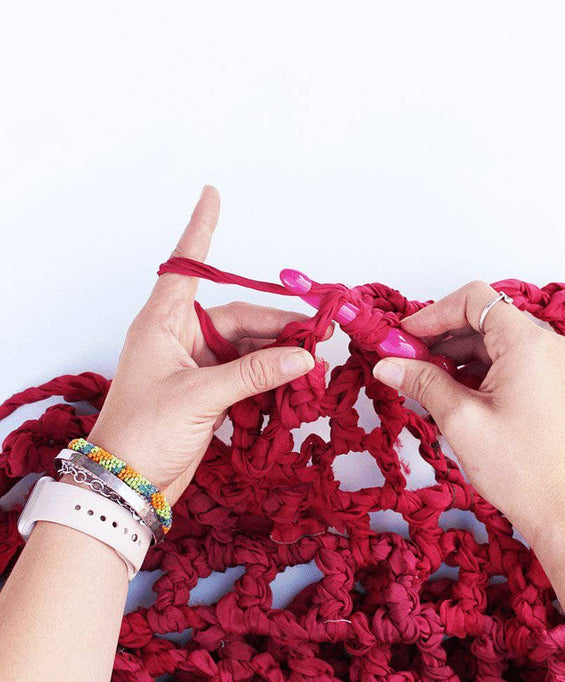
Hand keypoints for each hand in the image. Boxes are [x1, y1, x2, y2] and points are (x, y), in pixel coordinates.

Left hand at [86, 186, 325, 504]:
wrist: (127, 484)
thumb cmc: (143, 432)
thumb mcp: (200, 397)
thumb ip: (254, 374)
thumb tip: (302, 358)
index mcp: (164, 324)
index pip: (186, 266)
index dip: (200, 229)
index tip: (212, 194)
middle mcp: (181, 338)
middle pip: (239, 318)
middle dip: (278, 327)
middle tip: (318, 335)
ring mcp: (196, 366)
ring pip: (248, 349)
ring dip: (279, 358)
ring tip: (312, 366)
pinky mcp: (208, 393)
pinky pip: (247, 376)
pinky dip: (269, 381)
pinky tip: (292, 387)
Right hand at [372, 281, 564, 547]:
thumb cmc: (522, 470)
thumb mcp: (460, 420)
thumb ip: (422, 382)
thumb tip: (387, 364)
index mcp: (529, 343)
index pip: (474, 300)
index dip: (433, 313)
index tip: (404, 336)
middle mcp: (546, 346)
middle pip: (482, 319)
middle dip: (440, 337)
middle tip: (404, 361)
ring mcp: (550, 366)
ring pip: (491, 343)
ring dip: (454, 356)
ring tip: (422, 382)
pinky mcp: (548, 385)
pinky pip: (505, 362)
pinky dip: (474, 371)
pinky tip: (448, 394)